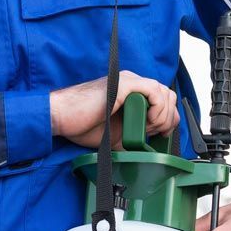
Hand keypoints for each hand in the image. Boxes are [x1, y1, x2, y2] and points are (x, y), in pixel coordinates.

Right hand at [49, 70, 177, 148]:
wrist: (63, 118)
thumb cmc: (83, 124)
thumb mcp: (117, 134)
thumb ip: (135, 135)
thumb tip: (150, 149)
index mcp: (131, 91)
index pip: (163, 99)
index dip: (167, 118)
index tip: (159, 134)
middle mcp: (132, 82)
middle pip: (168, 94)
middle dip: (167, 118)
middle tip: (152, 132)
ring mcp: (128, 81)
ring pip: (163, 92)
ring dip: (162, 114)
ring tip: (149, 128)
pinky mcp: (124, 84)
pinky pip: (153, 90)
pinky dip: (157, 108)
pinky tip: (147, 120)